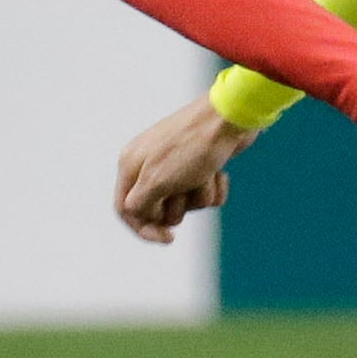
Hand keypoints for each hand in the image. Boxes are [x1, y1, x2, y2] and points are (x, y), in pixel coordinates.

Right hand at [115, 92, 257, 242]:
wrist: (231, 119)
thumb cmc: (191, 147)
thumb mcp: (156, 180)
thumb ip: (139, 205)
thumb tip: (137, 214)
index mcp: (131, 164)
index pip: (124, 209)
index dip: (143, 228)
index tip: (169, 238)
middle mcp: (149, 164)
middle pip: (157, 210)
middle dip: (177, 207)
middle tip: (185, 188)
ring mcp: (175, 164)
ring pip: (184, 203)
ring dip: (199, 196)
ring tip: (205, 174)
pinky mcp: (199, 165)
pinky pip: (203, 193)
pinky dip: (213, 188)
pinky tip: (218, 172)